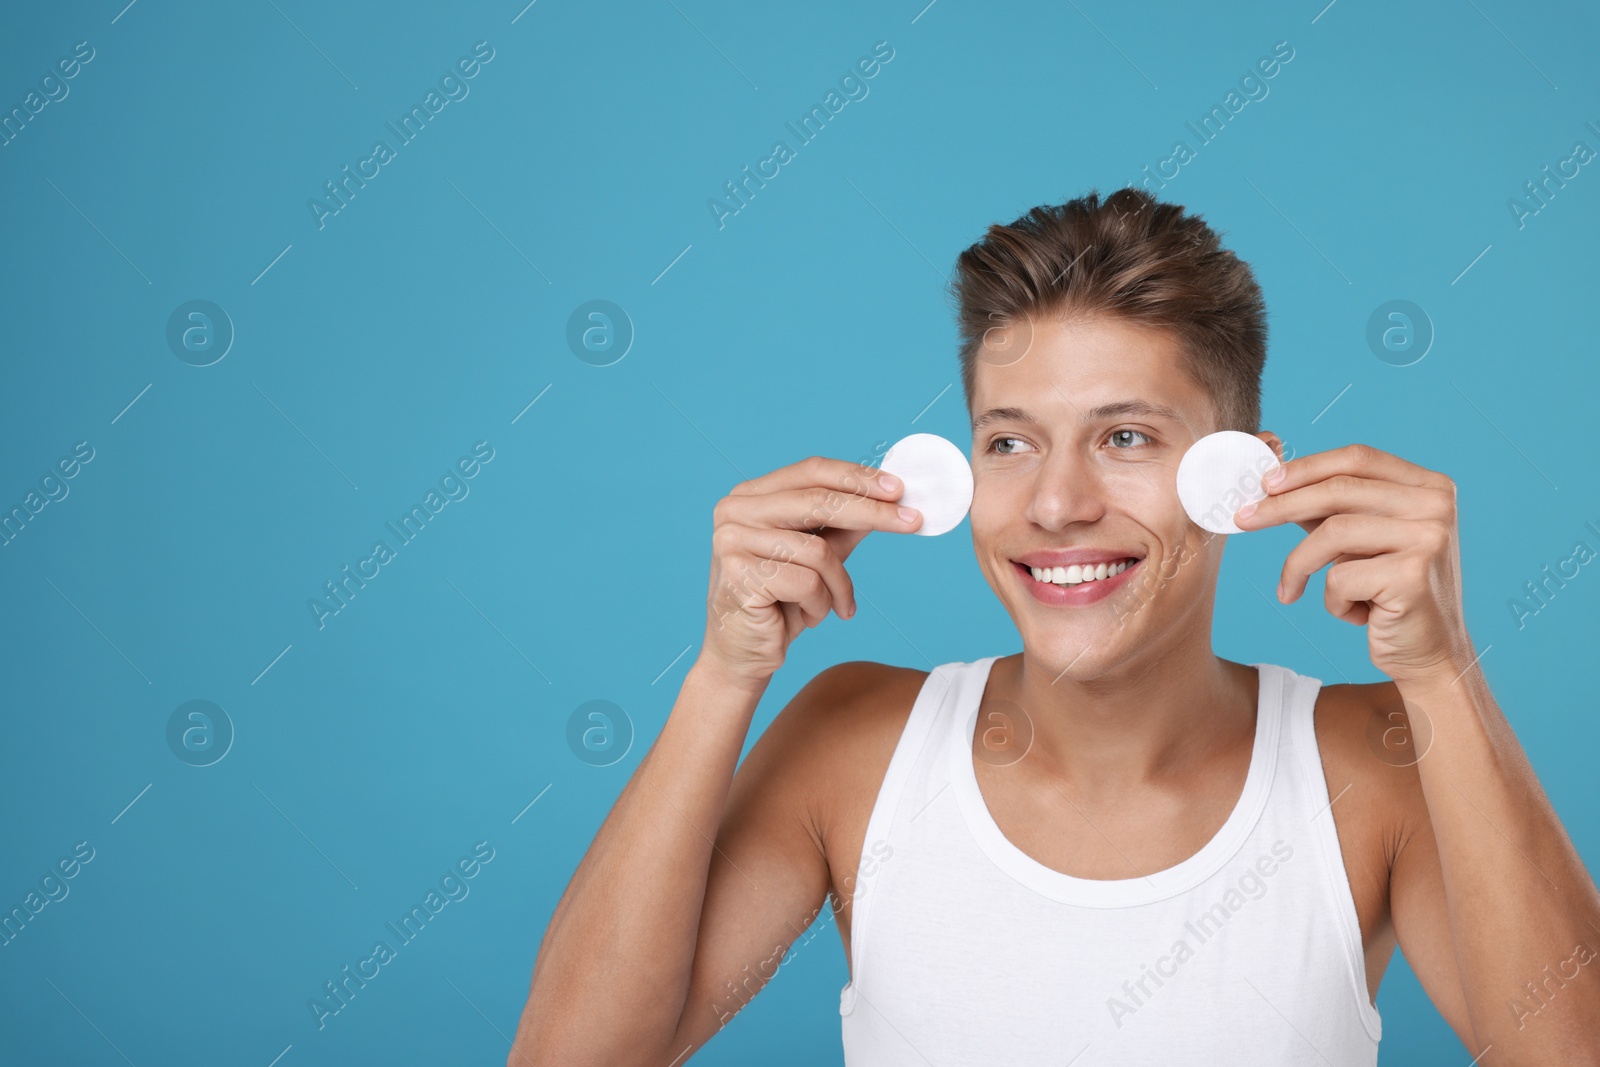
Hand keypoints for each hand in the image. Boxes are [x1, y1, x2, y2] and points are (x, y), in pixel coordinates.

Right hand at [701, 456, 922, 683]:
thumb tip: (888, 498)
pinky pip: (807, 583)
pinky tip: (809, 617)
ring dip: (840, 584)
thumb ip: (844, 526)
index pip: (811, 471)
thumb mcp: (817, 557)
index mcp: (750, 495)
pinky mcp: (738, 576)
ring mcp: (732, 541)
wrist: (743, 655)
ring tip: (837, 605)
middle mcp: (735, 511)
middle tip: (913, 521)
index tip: (899, 488)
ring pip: (818, 550)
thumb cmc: (779, 603)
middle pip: (818, 501)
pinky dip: (821, 605)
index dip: (857, 477)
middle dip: (872, 512)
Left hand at [1233, 442, 1474, 683]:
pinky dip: (1332, 601)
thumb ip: (1331, 509)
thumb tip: (1272, 483)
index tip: (1264, 482)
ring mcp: (1428, 538)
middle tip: (1243, 519)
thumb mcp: (1361, 541)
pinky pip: (1339, 578)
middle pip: (1340, 489)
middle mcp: (1436, 506)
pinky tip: (1354, 614)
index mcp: (1430, 486)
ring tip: (1289, 589)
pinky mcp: (1411, 576)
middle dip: (1281, 505)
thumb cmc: (1388, 594)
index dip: (1306, 467)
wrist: (1429, 654)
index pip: (1358, 458)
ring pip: (1332, 533)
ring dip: (1299, 565)